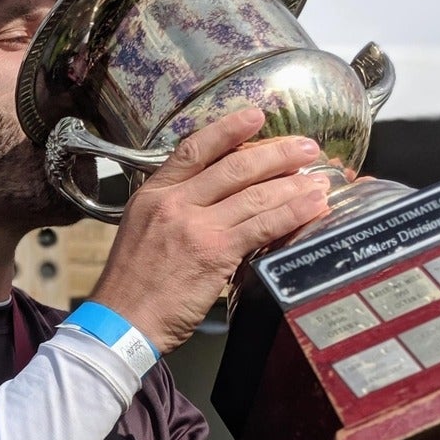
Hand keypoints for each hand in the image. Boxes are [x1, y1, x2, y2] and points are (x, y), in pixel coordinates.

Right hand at [88, 108, 329, 355]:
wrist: (121, 322)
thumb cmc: (131, 287)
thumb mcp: (140, 232)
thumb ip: (174, 211)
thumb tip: (215, 202)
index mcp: (153, 195)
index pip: (195, 149)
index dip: (229, 129)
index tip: (256, 117)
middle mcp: (174, 204)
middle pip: (235, 166)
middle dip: (277, 154)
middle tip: (306, 149)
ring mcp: (196, 227)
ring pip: (255, 195)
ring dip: (294, 184)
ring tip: (318, 180)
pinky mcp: (215, 253)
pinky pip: (263, 226)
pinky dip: (293, 214)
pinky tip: (312, 207)